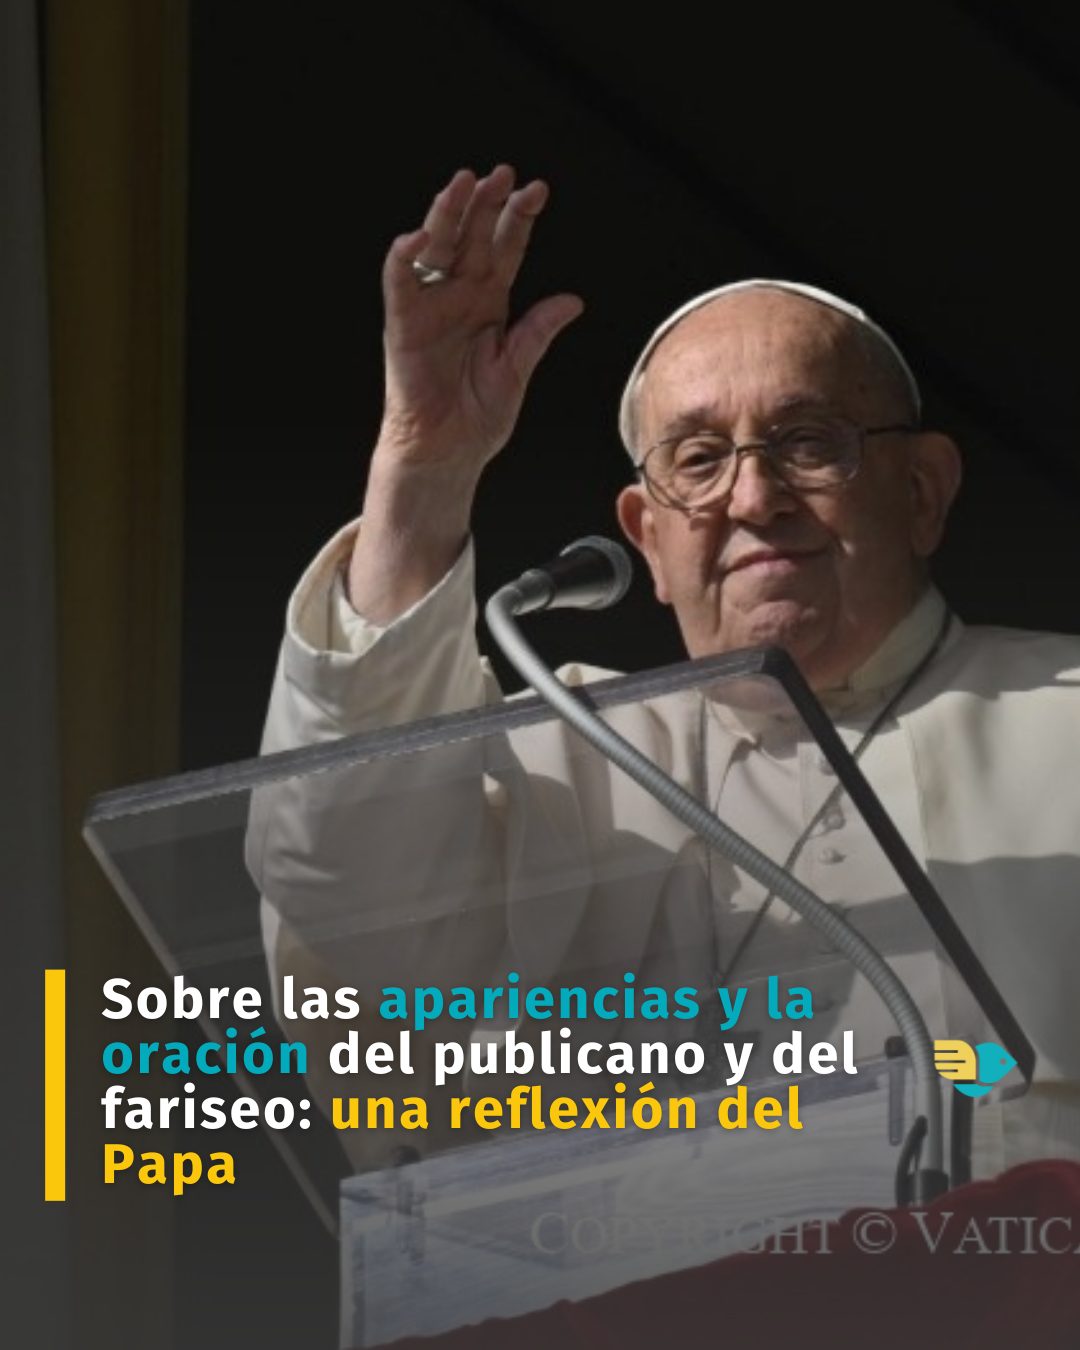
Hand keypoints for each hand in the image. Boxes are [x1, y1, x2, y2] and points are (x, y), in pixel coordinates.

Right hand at [377, 163, 583, 474]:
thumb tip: (573, 300)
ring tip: (463, 183)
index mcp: (490, 302)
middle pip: (472, 237)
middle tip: (503, 173)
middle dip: (486, 204)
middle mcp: (459, 296)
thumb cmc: (478, 415)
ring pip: (437, 247)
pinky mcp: (403, 324)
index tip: (537, 190)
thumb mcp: (517, 370)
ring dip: (448, 214)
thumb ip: (537, 332)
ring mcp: (430, 306)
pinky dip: (405, 256)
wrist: (447, 451)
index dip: (519, 220)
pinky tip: (420, 235)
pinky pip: (399, 281)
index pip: (506, 249)